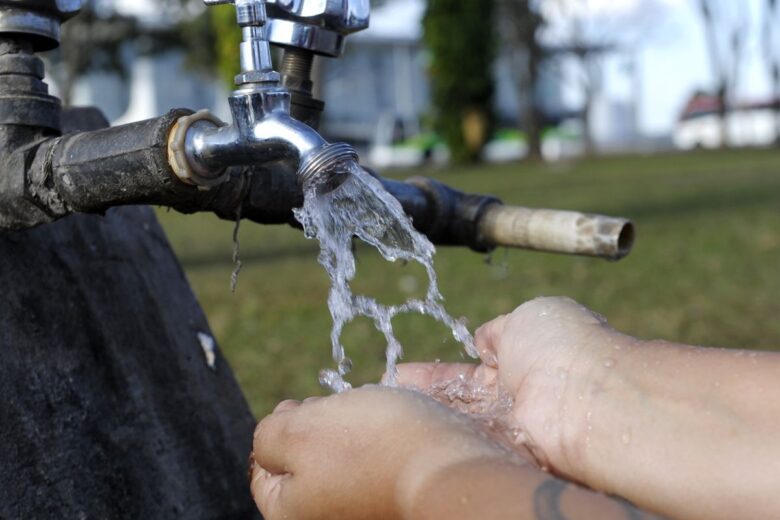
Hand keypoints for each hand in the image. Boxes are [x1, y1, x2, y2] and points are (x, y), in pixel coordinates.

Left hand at [250, 386, 522, 519]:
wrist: (453, 469)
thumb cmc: (372, 447)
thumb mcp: (299, 430)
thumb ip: (268, 435)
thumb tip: (269, 439)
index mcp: (291, 514)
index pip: (263, 472)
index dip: (277, 429)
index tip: (298, 404)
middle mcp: (328, 519)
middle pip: (304, 468)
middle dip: (315, 429)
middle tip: (334, 406)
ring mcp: (363, 513)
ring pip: (342, 464)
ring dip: (350, 434)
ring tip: (368, 413)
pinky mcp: (395, 504)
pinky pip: (376, 469)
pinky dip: (379, 446)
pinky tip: (394, 428)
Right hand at [396, 297, 638, 479]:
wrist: (589, 398)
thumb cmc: (564, 347)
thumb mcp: (527, 317)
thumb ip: (500, 330)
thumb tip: (484, 338)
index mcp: (522, 361)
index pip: (468, 372)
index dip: (435, 373)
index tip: (401, 373)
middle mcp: (514, 400)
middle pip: (457, 401)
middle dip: (421, 398)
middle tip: (383, 395)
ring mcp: (508, 430)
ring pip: (456, 423)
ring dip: (422, 416)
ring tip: (382, 411)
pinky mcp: (504, 455)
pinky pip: (463, 444)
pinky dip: (434, 436)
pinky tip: (401, 432)